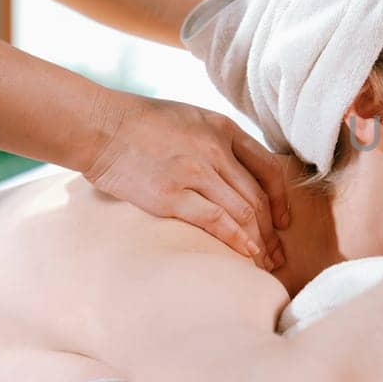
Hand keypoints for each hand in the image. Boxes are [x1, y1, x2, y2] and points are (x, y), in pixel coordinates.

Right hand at [84, 93, 290, 269]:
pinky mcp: (171, 194)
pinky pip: (216, 221)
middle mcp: (215, 149)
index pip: (268, 168)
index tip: (283, 221)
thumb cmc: (141, 124)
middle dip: (272, 231)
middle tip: (277, 254)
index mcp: (223, 129)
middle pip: (257, 197)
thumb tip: (237, 174)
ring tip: (263, 263)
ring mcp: (195, 172)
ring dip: (258, 241)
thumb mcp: (190, 119)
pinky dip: (235, 240)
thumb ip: (217, 141)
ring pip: (243, 212)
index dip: (280, 200)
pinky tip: (245, 254)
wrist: (99, 127)